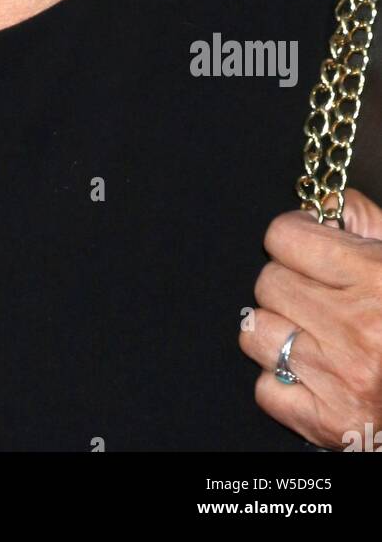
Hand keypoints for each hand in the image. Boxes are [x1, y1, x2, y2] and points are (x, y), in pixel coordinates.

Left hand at [239, 188, 381, 449]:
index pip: (283, 236)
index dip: (293, 236)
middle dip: (289, 281)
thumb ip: (367, 223)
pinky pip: (266, 388)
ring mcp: (341, 378)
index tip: (306, 243)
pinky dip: (282, 381)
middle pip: (268, 282)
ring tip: (313, 331)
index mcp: (376, 279)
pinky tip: (314, 372)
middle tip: (317, 291)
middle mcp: (356, 329)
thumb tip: (325, 206)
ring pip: (257, 332)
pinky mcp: (330, 422)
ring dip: (280, 329)